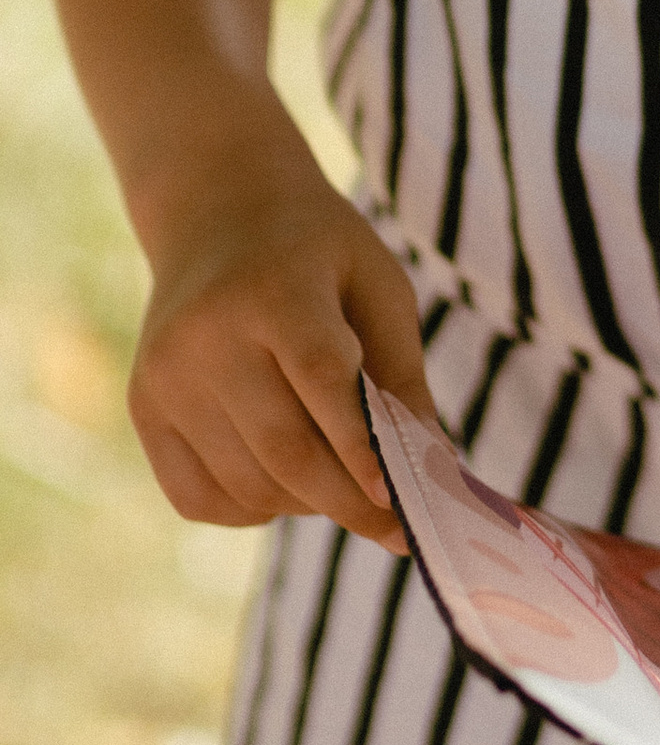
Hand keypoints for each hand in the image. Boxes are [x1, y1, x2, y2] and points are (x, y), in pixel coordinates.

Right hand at [129, 142, 436, 557]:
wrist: (219, 213)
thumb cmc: (319, 254)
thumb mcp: (378, 284)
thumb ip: (403, 373)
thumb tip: (431, 468)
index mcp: (273, 290)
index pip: (320, 380)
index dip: (360, 447)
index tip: (400, 501)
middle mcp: (205, 337)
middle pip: (284, 448)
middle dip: (347, 502)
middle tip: (396, 531)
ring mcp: (164, 377)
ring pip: (246, 484)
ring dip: (306, 505)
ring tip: (345, 488)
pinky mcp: (143, 408)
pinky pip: (199, 497)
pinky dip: (253, 508)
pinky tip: (285, 483)